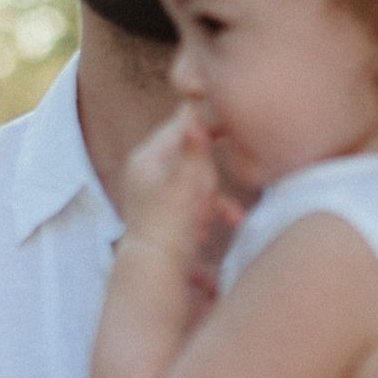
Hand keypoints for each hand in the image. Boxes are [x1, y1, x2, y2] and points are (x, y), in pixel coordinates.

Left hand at [117, 105, 223, 255]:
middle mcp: (147, 170)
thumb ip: (194, 146)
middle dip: (207, 175)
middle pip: (191, 154)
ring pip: (196, 180)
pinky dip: (208, 211)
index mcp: (147, 158)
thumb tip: (194, 104)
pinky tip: (224, 223)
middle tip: (204, 196)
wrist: (154, 273)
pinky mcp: (166, 211)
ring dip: (210, 197)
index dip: (206, 125)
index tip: (230, 128)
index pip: (181, 125)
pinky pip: (193, 201)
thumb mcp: (187, 182)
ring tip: (208, 217)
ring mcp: (156, 191)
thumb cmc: (169, 226)